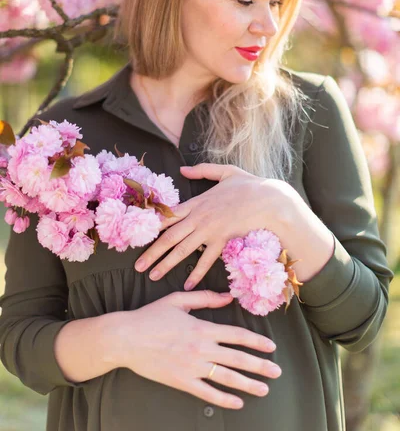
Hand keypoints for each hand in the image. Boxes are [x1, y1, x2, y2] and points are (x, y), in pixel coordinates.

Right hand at [117, 290, 281, 408]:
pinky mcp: (181, 381)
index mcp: (202, 327)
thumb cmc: (150, 317)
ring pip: (227, 377)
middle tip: (277, 371)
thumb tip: (228, 298)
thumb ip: (205, 298)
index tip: (271, 346)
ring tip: (264, 389)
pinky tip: (236, 402)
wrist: (126, 338)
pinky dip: (224, 399)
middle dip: (260, 365)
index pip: (237, 335)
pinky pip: (207, 392)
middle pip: (238, 358)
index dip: (256, 341)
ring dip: (248, 384)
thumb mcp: (178, 300)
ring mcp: (192, 367)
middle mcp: (201, 348)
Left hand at [135, 163, 295, 289]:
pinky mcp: (222, 240)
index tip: (139, 236)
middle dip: (152, 252)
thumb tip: (182, 169)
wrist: (268, 199)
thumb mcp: (225, 172)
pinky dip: (196, 273)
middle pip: (170, 236)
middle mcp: (199, 217)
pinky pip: (206, 260)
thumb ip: (203, 170)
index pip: (169, 215)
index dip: (152, 226)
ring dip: (166, 263)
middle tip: (137, 265)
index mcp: (197, 201)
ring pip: (183, 249)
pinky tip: (187, 284)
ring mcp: (210, 230)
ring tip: (153, 275)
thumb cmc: (249, 185)